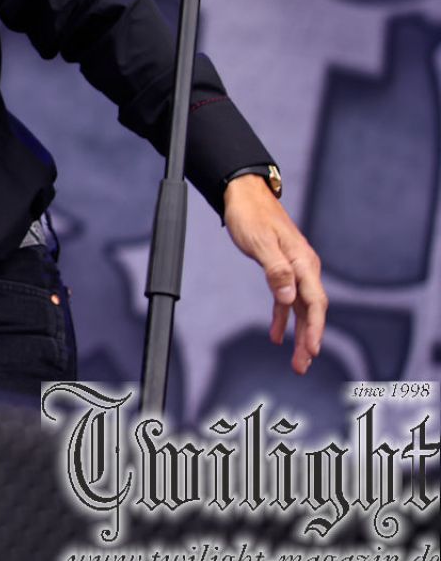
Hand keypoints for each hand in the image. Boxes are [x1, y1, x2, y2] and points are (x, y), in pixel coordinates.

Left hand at [221, 175, 326, 374]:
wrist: (245, 194)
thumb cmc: (251, 216)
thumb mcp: (260, 243)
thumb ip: (276, 271)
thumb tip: (289, 299)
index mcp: (303, 262)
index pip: (314, 302)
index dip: (314, 329)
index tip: (312, 351)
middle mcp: (304, 267)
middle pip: (311, 310)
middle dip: (309, 339)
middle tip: (303, 365)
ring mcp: (295, 269)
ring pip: (300, 307)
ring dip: (298, 333)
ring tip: (296, 360)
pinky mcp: (282, 268)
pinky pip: (286, 299)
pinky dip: (282, 317)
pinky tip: (276, 335)